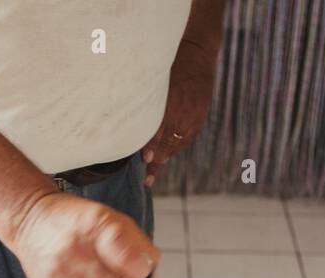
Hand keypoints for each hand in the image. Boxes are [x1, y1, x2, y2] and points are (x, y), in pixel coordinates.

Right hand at [7, 191, 163, 277]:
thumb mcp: (105, 216)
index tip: (147, 274)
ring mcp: (62, 276)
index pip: (115, 247)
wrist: (29, 221)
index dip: (131, 262)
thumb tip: (148, 266)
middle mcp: (76, 255)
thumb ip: (130, 240)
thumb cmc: (71, 221)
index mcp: (93, 230)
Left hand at [141, 40, 219, 185]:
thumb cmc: (169, 64)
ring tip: (153, 171)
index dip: (152, 146)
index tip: (144, 159)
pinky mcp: (200, 118)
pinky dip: (175, 148)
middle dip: (157, 160)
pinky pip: (187, 139)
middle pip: (169, 143)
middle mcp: (184, 112)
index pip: (160, 130)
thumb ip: (144, 100)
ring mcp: (194, 117)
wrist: (198, 53)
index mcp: (171, 102)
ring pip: (178, 144)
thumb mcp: (155, 79)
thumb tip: (125, 119)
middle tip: (147, 178)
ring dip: (165, 157)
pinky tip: (166, 155)